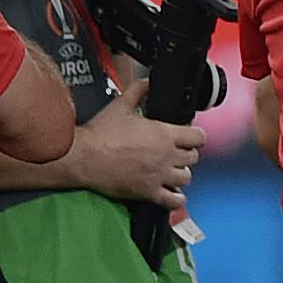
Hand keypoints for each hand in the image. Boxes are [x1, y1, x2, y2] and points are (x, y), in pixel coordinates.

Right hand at [67, 77, 204, 211]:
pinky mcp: (148, 193)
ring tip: (172, 170)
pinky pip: (173, 200)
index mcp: (164, 134)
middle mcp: (166, 156)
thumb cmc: (101, 134)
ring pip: (186, 177)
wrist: (84, 157)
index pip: (198, 136)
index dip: (195, 135)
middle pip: (193, 157)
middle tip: (176, 152)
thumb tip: (147, 82)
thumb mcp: (121, 105)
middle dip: (187, 153)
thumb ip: (138, 91)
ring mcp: (159, 176)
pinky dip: (176, 198)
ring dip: (181, 173)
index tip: (189, 135)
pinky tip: (172, 193)